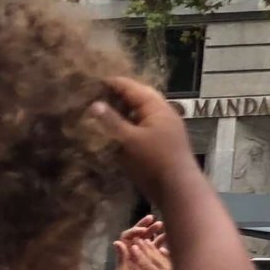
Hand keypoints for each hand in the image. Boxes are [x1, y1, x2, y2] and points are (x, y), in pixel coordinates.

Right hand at [86, 76, 200, 196]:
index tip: (92, 81)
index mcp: (157, 107)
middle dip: (116, 96)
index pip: (132, 87)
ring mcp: (162, 129)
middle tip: (93, 95)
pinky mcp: (159, 143)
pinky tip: (112, 131)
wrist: (178, 189)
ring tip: (98, 111)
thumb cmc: (154, 161)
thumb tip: (94, 104)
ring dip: (121, 112)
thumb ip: (112, 121)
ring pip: (138, 114)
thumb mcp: (129, 140)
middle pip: (137, 99)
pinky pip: (140, 128)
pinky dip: (126, 126)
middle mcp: (162, 114)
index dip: (113, 83)